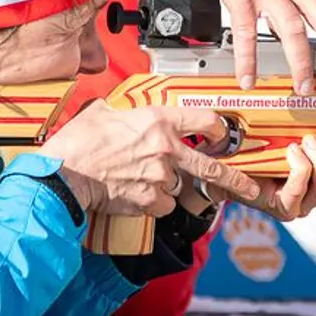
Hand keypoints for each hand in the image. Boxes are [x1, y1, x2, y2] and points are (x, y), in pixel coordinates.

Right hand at [40, 103, 261, 215]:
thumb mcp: (102, 111)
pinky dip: (156, 203)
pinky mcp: (150, 202)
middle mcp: (165, 150)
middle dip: (236, 179)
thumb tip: (122, 111)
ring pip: (180, 188)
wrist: (65, 174)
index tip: (224, 134)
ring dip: (170, 187)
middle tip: (250, 186)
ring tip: (145, 180)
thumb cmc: (78, 143)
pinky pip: (163, 205)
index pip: (205, 120)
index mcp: (157, 121)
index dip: (220, 128)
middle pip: (213, 167)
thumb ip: (123, 111)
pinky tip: (138, 194)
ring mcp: (160, 178)